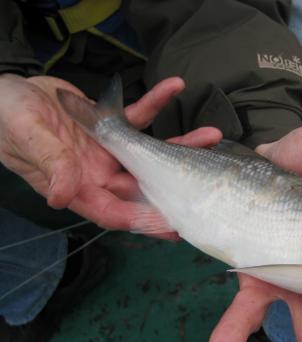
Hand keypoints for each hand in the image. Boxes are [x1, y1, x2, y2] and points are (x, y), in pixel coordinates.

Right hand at [0, 74, 219, 234]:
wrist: (5, 92)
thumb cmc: (6, 118)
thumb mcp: (26, 138)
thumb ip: (49, 164)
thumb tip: (63, 197)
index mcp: (77, 186)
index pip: (114, 212)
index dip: (142, 221)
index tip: (172, 227)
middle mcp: (98, 173)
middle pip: (143, 185)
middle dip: (176, 184)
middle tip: (209, 183)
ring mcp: (108, 150)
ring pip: (150, 153)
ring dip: (180, 143)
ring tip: (211, 134)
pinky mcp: (111, 124)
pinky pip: (137, 115)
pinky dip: (156, 102)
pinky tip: (174, 86)